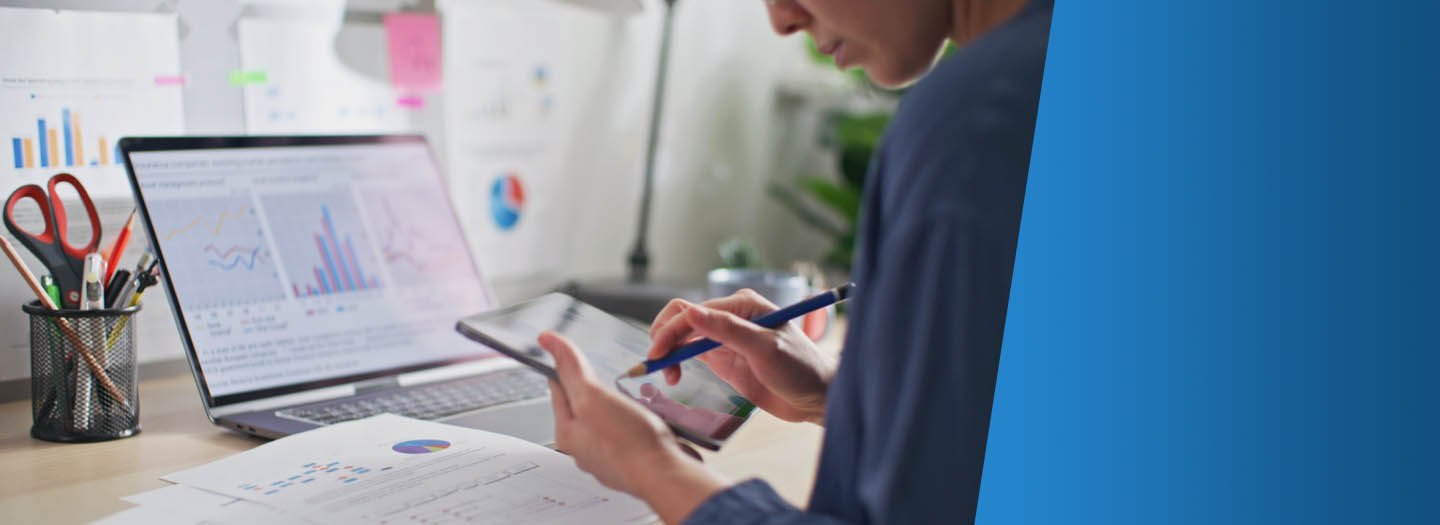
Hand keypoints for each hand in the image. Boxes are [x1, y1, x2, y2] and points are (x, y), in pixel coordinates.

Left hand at [539, 332, 727, 523]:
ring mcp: (608, 458)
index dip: (566, 367)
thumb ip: (571, 369)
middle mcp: (584, 449)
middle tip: (609, 378)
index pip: (558, 390)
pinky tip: (648, 419)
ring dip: (619, 406)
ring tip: (633, 399)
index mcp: (567, 433)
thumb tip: (548, 340)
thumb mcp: (592, 396)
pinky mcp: (631, 461)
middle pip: (583, 406)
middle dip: (595, 390)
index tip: (575, 354)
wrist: (665, 476)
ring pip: (607, 420)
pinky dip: (636, 423)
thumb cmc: (629, 441)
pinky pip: (629, 434)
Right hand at [648, 289, 835, 423]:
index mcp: (742, 305)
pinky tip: (674, 377)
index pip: (693, 311)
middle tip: (654, 366)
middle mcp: (730, 316)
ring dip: (668, 352)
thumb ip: (728, 331)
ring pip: (682, 336)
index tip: (658, 357)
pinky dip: (676, 362)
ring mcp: (725, 338)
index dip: (671, 332)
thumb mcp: (766, 348)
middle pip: (682, 319)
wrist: (817, 397)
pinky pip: (690, 353)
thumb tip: (691, 313)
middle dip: (664, 339)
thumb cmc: (801, 369)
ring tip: (667, 377)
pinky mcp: (723, 357)